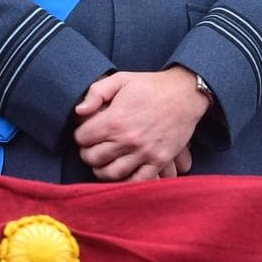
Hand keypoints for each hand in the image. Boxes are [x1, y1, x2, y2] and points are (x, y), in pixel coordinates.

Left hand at [71, 68, 210, 180]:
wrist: (184, 94)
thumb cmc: (149, 86)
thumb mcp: (120, 79)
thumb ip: (95, 93)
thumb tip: (78, 112)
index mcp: (115, 120)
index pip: (82, 138)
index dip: (80, 135)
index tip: (86, 132)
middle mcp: (128, 140)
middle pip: (93, 158)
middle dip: (87, 153)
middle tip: (92, 148)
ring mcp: (144, 153)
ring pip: (111, 174)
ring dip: (102, 169)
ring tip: (103, 161)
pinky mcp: (159, 161)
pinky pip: (138, 181)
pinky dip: (126, 182)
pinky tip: (122, 173)